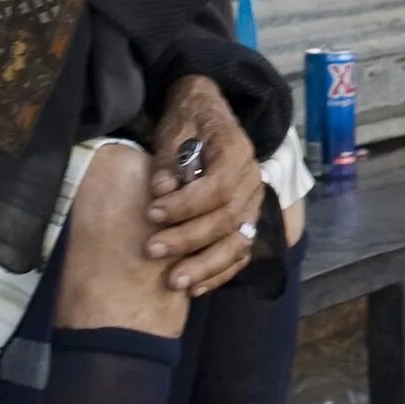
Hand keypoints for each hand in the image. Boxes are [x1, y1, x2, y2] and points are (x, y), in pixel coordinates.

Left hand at [145, 76, 265, 295]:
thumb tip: (161, 189)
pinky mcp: (247, 223)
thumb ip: (167, 160)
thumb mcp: (173, 130)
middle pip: (228, 220)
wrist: (204, 115)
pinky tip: (194, 289)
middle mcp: (252, 181)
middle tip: (151, 250)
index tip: (152, 213)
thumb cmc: (186, 122)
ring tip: (174, 282)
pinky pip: (239, 254)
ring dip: (206, 266)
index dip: (186, 205)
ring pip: (238, 243)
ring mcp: (253, 205)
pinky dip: (218, 274)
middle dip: (189, 239)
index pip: (219, 187)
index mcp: (237, 152)